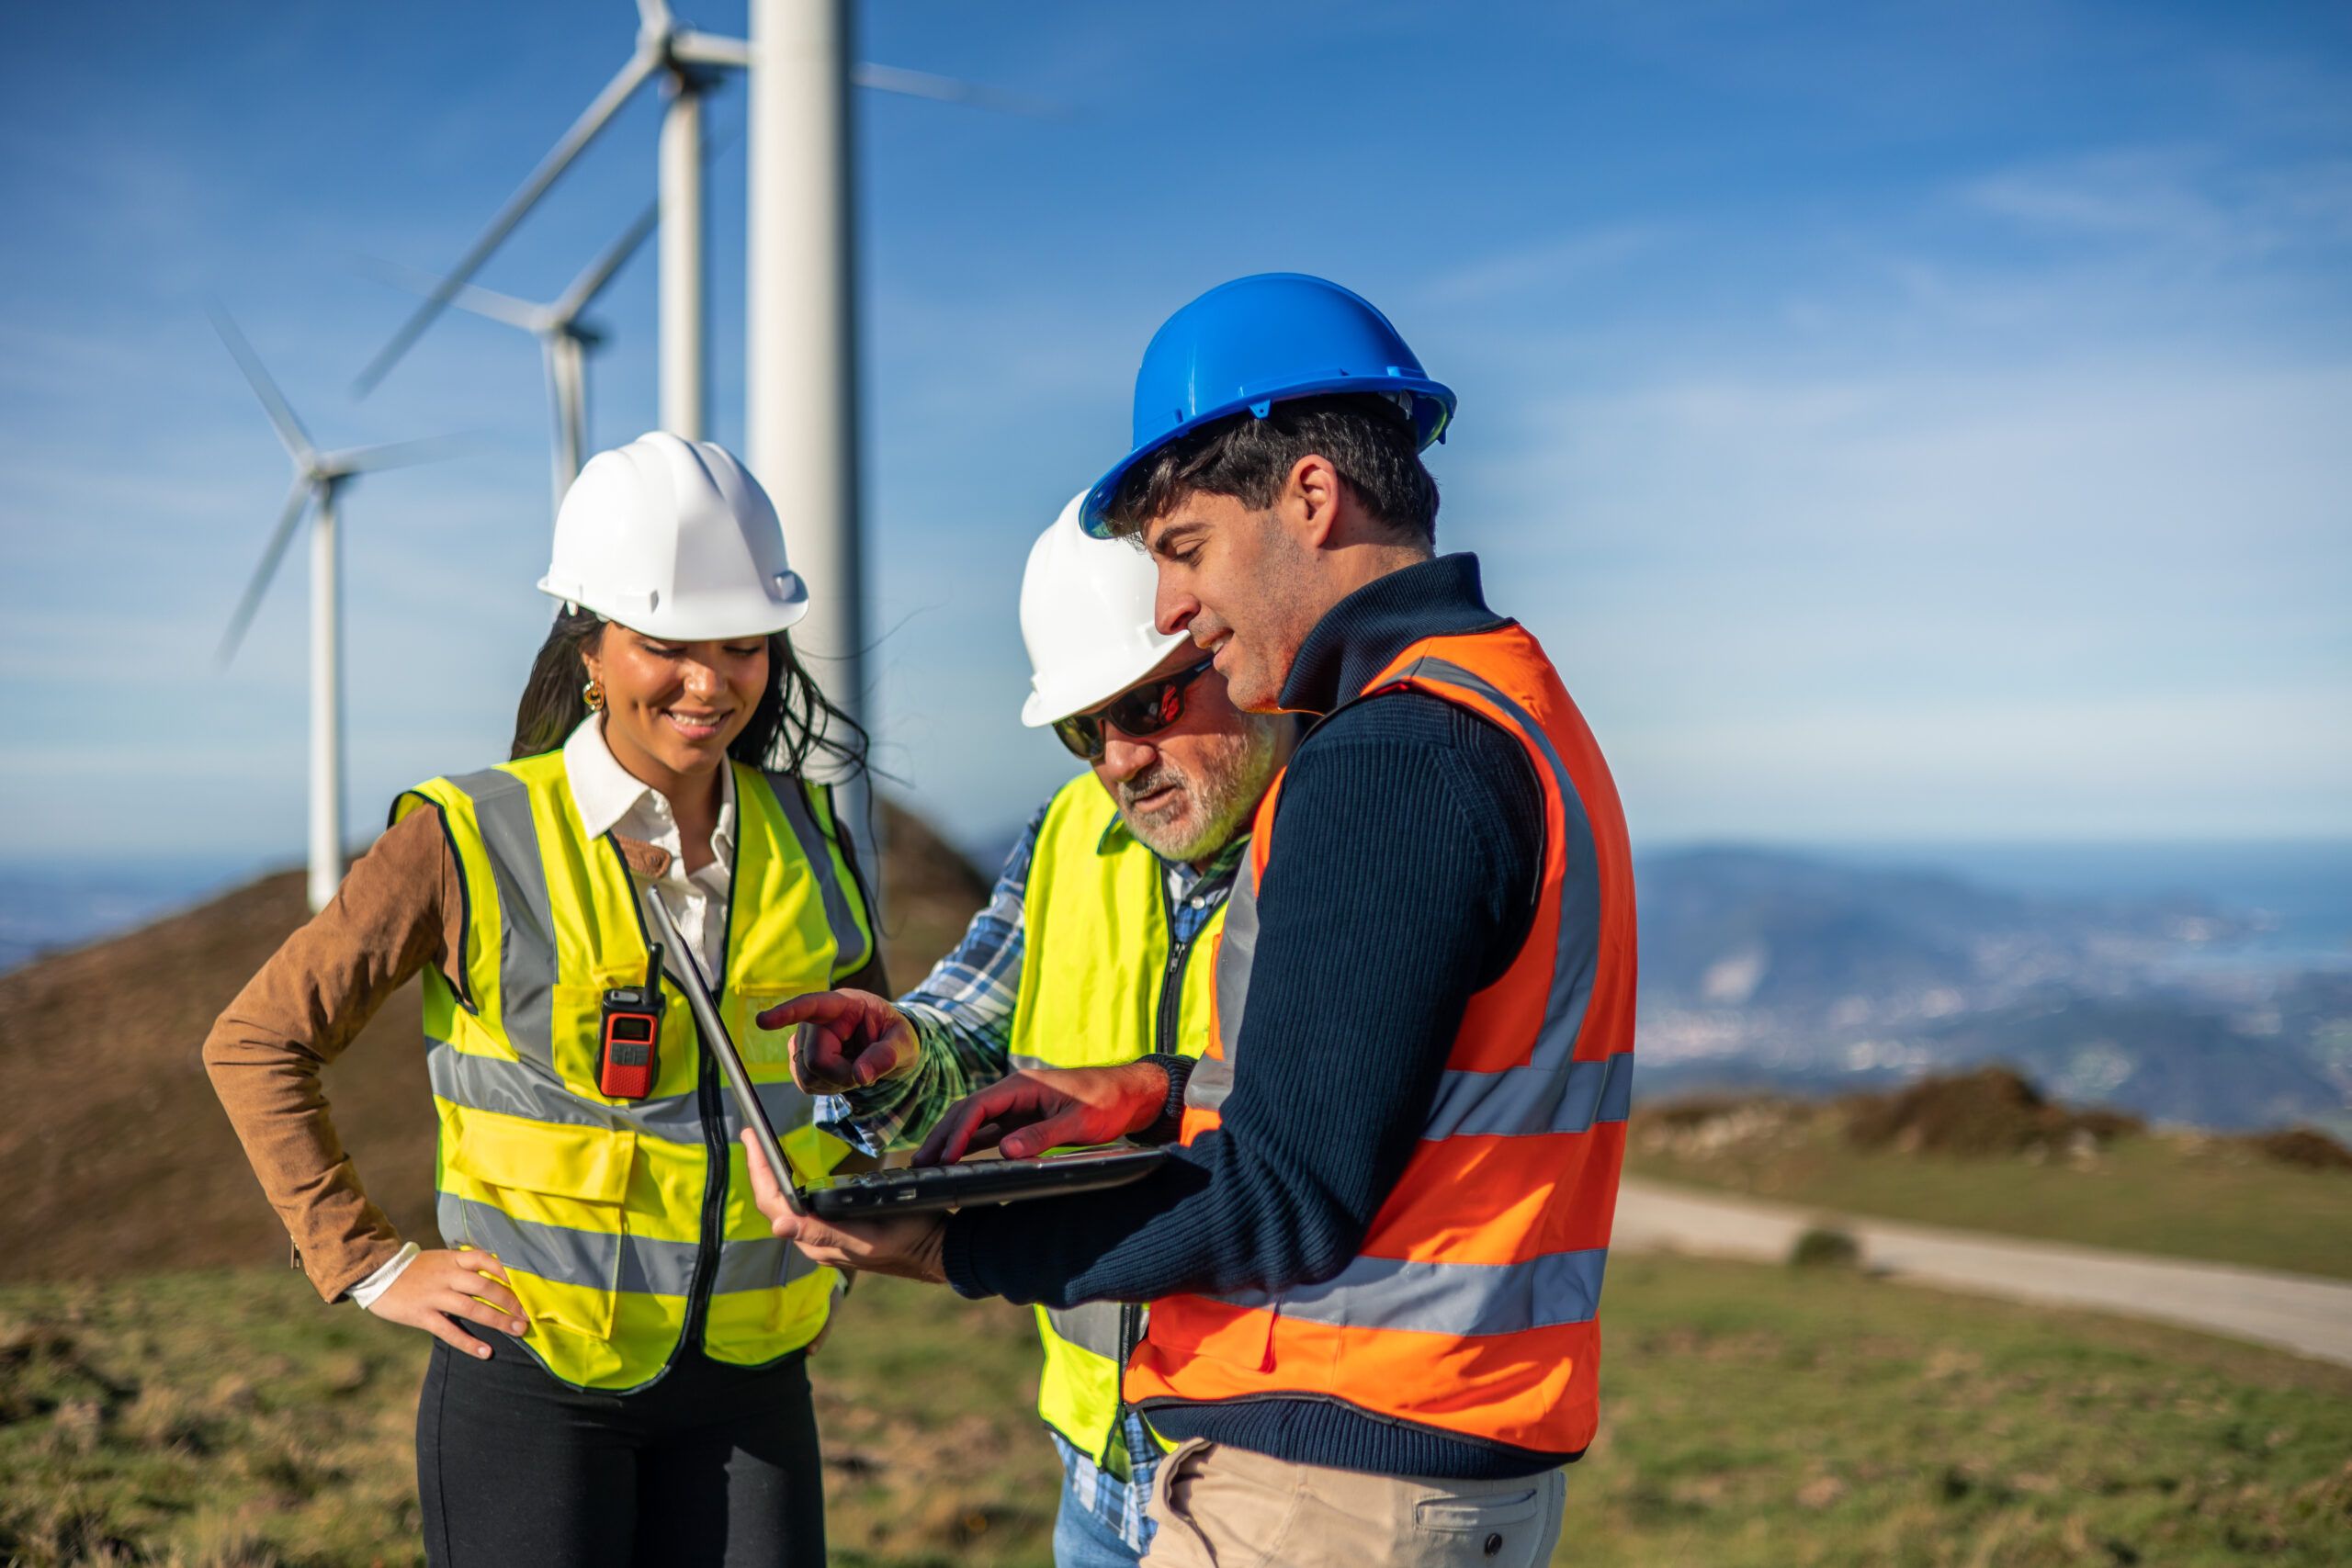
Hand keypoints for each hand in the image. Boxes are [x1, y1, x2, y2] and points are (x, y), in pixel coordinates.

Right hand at [369, 1248, 529, 1358]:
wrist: (376, 1273)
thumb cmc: (415, 1269)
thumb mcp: (441, 1259)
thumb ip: (465, 1265)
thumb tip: (498, 1272)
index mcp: (453, 1260)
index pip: (487, 1260)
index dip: (509, 1271)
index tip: (529, 1283)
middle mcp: (447, 1276)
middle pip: (486, 1286)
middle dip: (511, 1301)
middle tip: (530, 1314)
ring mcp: (435, 1296)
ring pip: (472, 1308)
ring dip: (498, 1320)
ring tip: (518, 1330)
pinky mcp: (422, 1315)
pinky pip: (449, 1331)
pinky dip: (469, 1343)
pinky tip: (486, 1352)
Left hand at [739, 1130, 945, 1282]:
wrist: (936, 1250)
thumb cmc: (908, 1237)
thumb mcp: (867, 1234)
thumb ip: (822, 1232)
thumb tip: (778, 1226)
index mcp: (817, 1240)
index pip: (774, 1203)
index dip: (758, 1169)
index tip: (751, 1136)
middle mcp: (814, 1241)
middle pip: (775, 1202)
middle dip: (759, 1168)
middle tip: (752, 1135)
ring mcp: (825, 1238)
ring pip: (787, 1205)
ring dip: (773, 1176)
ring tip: (763, 1148)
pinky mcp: (836, 1233)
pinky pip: (803, 1208)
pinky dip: (792, 1186)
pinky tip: (792, 1173)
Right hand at [756, 989, 917, 1092]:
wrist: (888, 1048)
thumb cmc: (895, 1037)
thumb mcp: (905, 1044)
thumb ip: (887, 1055)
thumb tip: (861, 1075)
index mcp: (844, 1004)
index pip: (811, 1005)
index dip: (787, 1013)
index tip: (763, 1021)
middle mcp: (817, 1019)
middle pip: (814, 1059)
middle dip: (841, 1075)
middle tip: (864, 1072)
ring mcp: (805, 1039)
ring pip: (806, 1074)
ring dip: (834, 1083)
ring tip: (854, 1069)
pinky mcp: (800, 1058)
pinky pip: (804, 1083)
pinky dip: (826, 1088)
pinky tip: (841, 1077)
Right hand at [915, 1061, 1169, 1166]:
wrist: (1132, 1094)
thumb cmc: (1108, 1102)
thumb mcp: (1077, 1121)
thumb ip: (1041, 1136)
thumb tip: (1003, 1151)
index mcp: (1023, 1084)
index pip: (979, 1106)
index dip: (957, 1132)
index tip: (944, 1158)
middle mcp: (1015, 1091)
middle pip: (968, 1112)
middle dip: (942, 1136)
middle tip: (920, 1163)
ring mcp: (1018, 1105)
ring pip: (975, 1122)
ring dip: (952, 1141)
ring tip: (929, 1164)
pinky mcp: (1025, 1118)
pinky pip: (991, 1131)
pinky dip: (971, 1144)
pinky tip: (957, 1160)